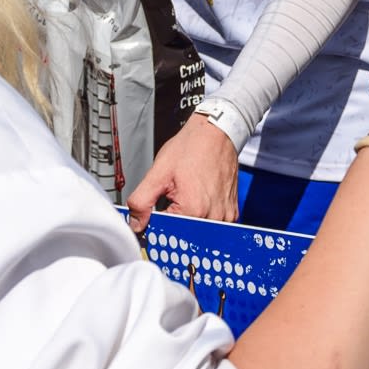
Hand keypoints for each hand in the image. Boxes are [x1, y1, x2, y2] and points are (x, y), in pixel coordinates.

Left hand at [128, 111, 240, 231]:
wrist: (217, 133)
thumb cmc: (192, 148)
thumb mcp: (158, 172)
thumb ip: (142, 201)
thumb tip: (136, 224)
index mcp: (193, 210)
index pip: (166, 234)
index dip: (155, 226)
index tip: (153, 216)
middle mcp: (213, 217)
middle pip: (184, 236)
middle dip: (173, 224)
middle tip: (171, 200)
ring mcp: (225, 216)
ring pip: (199, 233)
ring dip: (189, 221)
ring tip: (187, 196)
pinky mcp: (232, 213)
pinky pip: (213, 225)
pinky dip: (203, 217)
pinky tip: (199, 197)